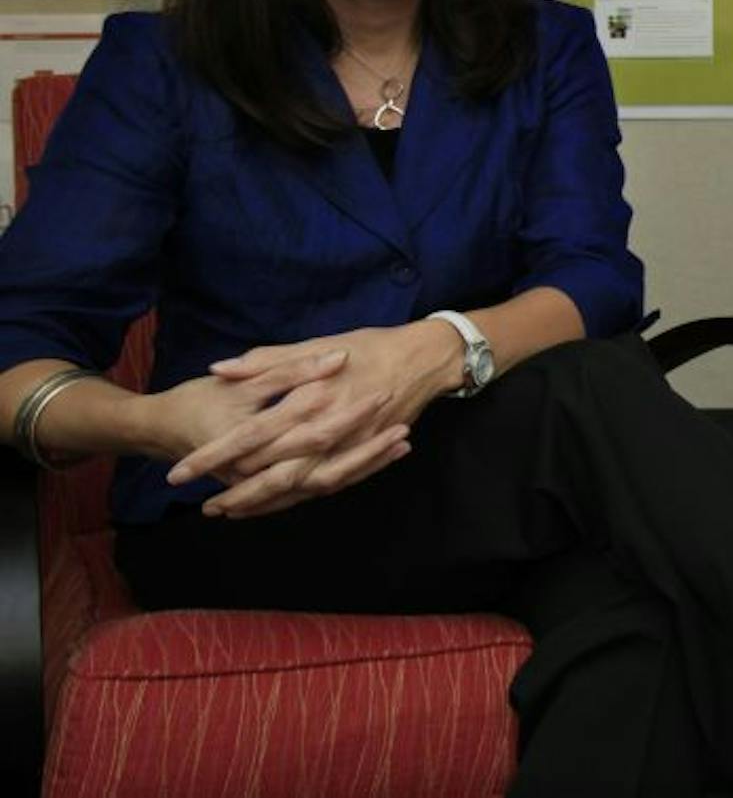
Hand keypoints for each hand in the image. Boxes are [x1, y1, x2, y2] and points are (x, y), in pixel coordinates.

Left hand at [164, 322, 458, 516]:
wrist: (426, 359)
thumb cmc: (368, 347)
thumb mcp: (316, 345)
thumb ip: (266, 361)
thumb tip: (219, 369)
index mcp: (310, 399)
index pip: (249, 435)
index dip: (213, 455)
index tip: (181, 472)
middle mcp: (328, 429)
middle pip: (272, 473)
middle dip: (236, 493)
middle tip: (205, 507)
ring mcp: (348, 448)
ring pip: (299, 488)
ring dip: (265, 503)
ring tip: (232, 512)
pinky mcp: (363, 454)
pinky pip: (327, 486)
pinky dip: (299, 498)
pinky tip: (277, 504)